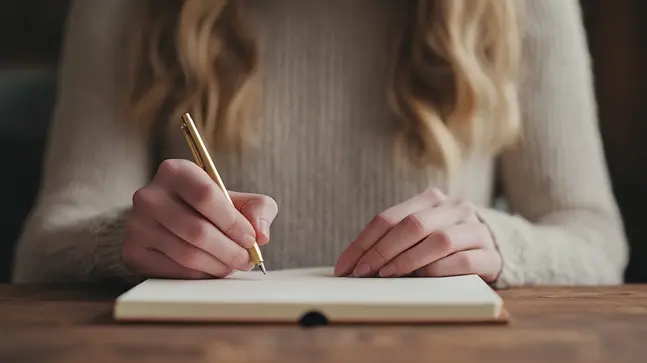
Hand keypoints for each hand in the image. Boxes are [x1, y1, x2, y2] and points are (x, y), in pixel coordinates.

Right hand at [123, 159, 277, 278]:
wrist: (168, 222)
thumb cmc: (210, 209)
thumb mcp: (238, 199)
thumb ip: (259, 208)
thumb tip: (261, 234)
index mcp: (175, 171)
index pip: (206, 196)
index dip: (233, 222)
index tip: (250, 238)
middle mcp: (149, 195)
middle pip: (197, 230)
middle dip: (230, 251)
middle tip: (246, 260)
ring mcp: (136, 225)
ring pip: (187, 254)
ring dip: (218, 266)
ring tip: (233, 266)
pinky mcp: (132, 251)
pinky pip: (174, 270)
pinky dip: (200, 275)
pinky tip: (212, 270)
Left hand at [334, 188, 500, 281]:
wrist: (495, 249)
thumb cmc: (444, 245)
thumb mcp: (418, 236)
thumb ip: (392, 242)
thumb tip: (354, 265)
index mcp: (430, 200)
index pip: (388, 218)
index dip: (362, 242)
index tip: (344, 266)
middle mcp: (454, 208)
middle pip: (411, 225)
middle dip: (382, 250)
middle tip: (363, 272)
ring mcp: (474, 229)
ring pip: (438, 240)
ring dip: (408, 260)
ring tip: (387, 275)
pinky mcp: (490, 254)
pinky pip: (462, 261)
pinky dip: (438, 270)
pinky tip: (422, 278)